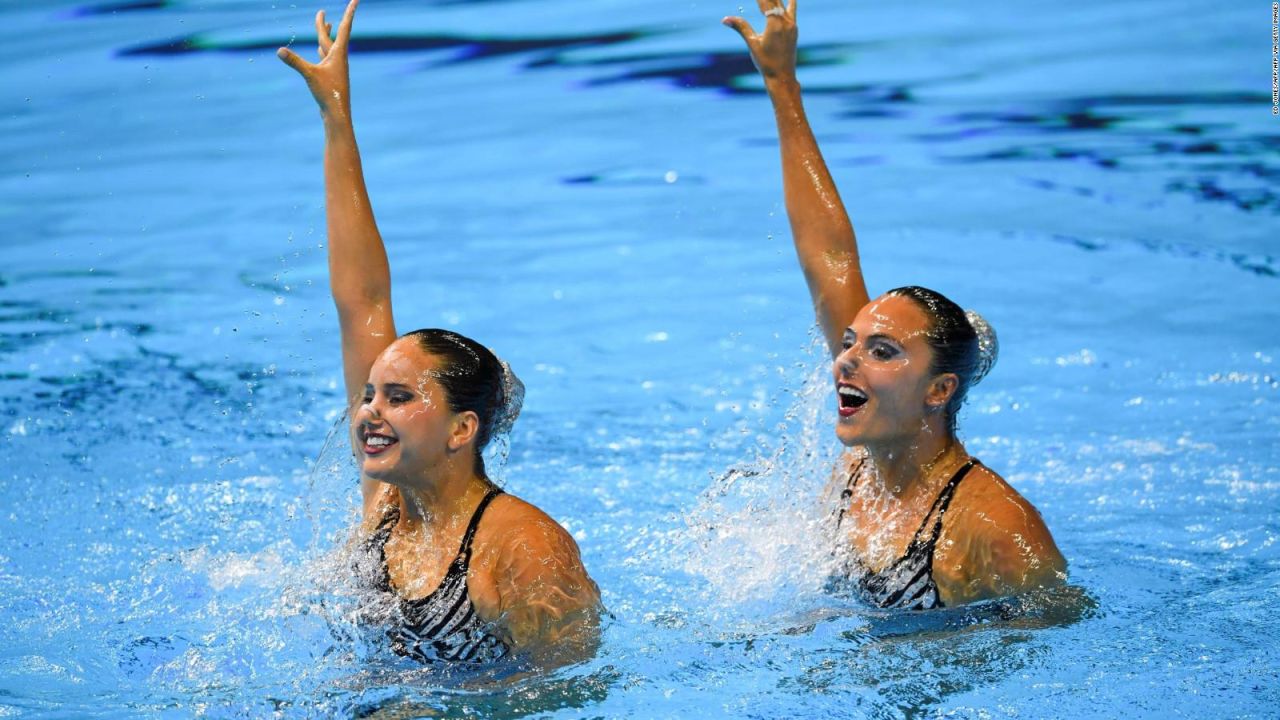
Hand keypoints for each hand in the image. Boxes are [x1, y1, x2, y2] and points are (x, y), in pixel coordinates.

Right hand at [277, 0, 358, 118]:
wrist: (337, 114)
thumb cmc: (328, 95)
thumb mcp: (310, 75)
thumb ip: (295, 62)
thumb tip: (279, 50)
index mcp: (338, 54)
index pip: (344, 28)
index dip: (349, 13)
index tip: (356, 0)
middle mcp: (339, 59)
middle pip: (332, 36)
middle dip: (325, 23)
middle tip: (321, 11)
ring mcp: (335, 68)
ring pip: (329, 46)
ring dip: (326, 34)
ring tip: (327, 23)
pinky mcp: (330, 77)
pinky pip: (326, 58)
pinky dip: (323, 50)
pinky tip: (321, 50)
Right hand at [722, 0, 797, 80]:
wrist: (782, 77)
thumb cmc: (765, 63)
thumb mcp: (752, 44)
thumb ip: (741, 27)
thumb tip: (725, 18)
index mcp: (774, 24)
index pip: (764, 1)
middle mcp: (785, 21)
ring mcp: (792, 24)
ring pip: (782, 3)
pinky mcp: (794, 28)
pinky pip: (791, 10)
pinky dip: (789, 1)